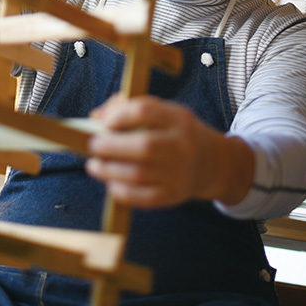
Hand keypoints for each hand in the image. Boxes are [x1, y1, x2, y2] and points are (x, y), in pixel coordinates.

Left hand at [85, 94, 253, 209]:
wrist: (213, 163)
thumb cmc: (177, 133)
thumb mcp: (164, 112)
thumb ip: (131, 108)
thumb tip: (96, 116)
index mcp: (178, 118)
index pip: (145, 112)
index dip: (119, 116)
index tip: (103, 122)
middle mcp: (182, 145)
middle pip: (143, 146)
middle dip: (110, 146)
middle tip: (93, 146)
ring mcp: (179, 173)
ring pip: (138, 174)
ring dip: (108, 170)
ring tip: (94, 165)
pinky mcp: (173, 195)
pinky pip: (142, 197)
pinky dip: (120, 191)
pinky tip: (110, 182)